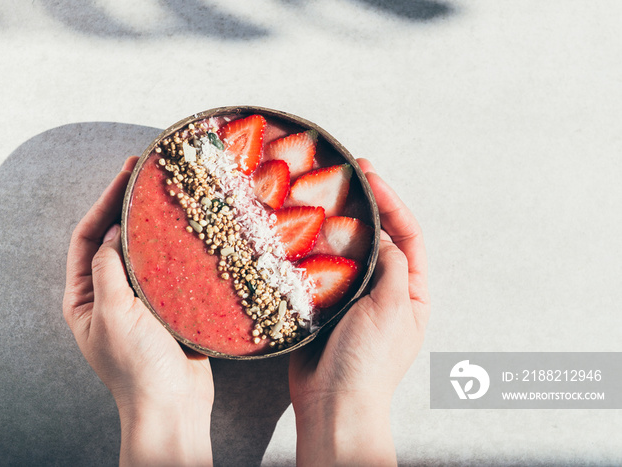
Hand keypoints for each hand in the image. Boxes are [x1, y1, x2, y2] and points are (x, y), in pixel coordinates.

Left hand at [63, 156, 213, 466]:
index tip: (126, 173)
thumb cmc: (137, 367)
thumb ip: (109, 268)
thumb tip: (115, 229)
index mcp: (85, 296)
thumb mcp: (113, 313)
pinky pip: (169, 269)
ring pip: (144, 251)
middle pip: (115, 238)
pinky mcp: (168, 307)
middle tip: (147, 174)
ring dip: (154, 224)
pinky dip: (176, 248)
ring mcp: (139, 300)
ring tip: (168, 194)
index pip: (88, 237)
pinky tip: (190, 231)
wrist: (174, 407)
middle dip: (128, 206)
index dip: (104, 202)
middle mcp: (109, 294)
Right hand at [289, 158, 429, 465]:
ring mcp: (356, 296)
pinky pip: (325, 267)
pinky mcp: (328, 303)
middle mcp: (386, 290)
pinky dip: (318, 247)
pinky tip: (306, 229)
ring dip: (341, 222)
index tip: (371, 176)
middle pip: (380, 236)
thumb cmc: (370, 360)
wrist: (332, 400)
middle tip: (349, 172)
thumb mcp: (393, 307)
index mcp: (411, 291)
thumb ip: (391, 265)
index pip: (408, 235)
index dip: (392, 202)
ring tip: (327, 192)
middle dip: (368, 204)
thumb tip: (380, 234)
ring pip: (350, 249)